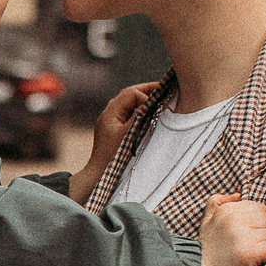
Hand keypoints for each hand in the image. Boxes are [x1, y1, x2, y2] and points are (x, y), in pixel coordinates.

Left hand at [72, 80, 157, 203]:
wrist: (98, 175)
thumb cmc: (114, 156)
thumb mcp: (129, 134)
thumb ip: (140, 116)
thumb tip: (151, 101)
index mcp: (110, 113)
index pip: (131, 93)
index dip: (147, 94)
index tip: (160, 104)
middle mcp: (108, 114)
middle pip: (130, 94)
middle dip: (148, 91)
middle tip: (166, 90)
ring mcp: (110, 121)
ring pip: (129, 103)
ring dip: (144, 100)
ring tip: (161, 100)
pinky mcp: (113, 130)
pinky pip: (127, 113)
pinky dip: (139, 111)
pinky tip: (150, 115)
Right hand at [196, 193, 265, 265]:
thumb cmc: (207, 251)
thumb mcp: (206, 222)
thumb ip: (217, 202)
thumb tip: (238, 194)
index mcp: (227, 210)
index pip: (262, 208)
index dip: (259, 222)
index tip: (248, 235)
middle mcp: (235, 220)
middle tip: (253, 246)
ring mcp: (243, 236)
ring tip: (253, 255)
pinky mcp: (251, 252)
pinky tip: (258, 261)